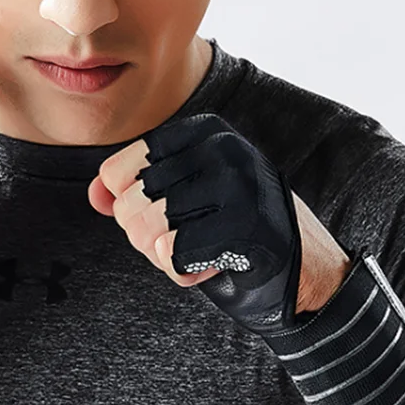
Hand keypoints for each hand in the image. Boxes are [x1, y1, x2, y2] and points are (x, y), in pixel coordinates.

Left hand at [88, 112, 351, 332]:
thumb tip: (95, 195)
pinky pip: (174, 256)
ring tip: (201, 251)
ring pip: (147, 230)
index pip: (117, 171)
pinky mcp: (247, 224)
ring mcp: (237, 183)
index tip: (167, 215)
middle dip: (145, 237)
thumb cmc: (234, 230)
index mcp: (203, 131)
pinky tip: (215, 266)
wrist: (309, 271)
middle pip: (129, 203)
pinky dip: (184, 273)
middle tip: (186, 239)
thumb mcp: (183, 196)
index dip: (127, 207)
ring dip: (164, 257)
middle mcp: (221, 147)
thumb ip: (134, 190)